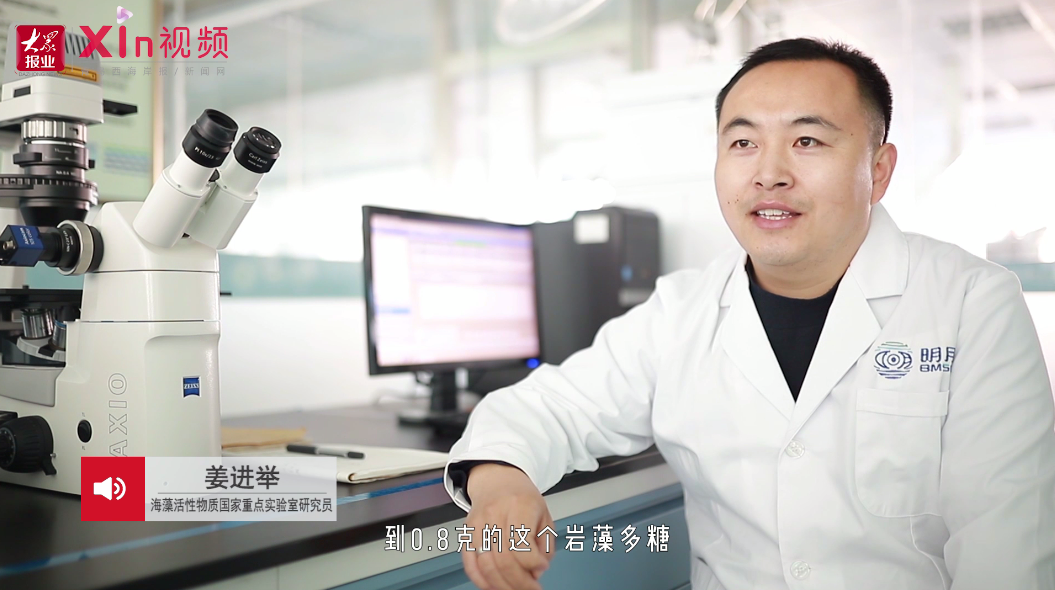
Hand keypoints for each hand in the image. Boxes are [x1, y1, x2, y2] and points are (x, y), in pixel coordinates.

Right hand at [461, 463, 556, 589]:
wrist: (497, 480)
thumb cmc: (522, 498)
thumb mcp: (544, 515)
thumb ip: (545, 546)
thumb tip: (536, 571)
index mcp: (520, 506)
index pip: (522, 546)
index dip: (534, 564)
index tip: (541, 567)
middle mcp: (496, 514)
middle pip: (504, 560)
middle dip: (519, 582)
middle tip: (531, 588)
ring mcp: (478, 524)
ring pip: (487, 565)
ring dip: (502, 585)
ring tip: (515, 589)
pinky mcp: (467, 533)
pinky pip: (470, 564)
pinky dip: (482, 580)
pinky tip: (494, 586)